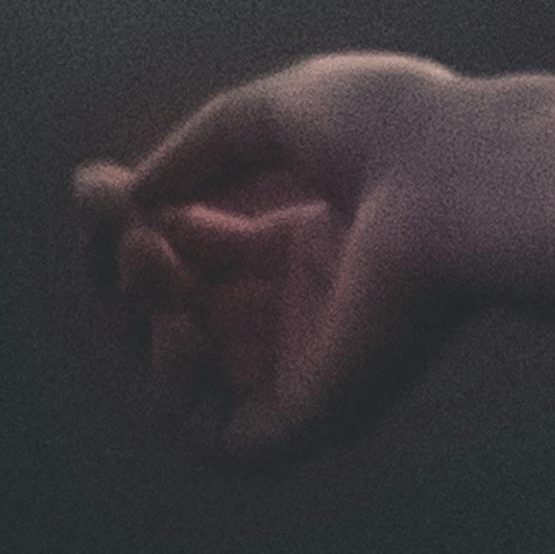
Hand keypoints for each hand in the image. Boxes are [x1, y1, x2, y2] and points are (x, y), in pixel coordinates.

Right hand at [72, 55, 490, 460]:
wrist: (459, 174)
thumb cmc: (390, 130)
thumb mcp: (270, 116)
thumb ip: (193, 154)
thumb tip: (122, 198)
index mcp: (317, 243)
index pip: (197, 254)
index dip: (135, 226)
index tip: (96, 189)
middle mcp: (316, 310)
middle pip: (180, 313)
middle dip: (126, 268)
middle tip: (122, 226)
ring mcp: (319, 366)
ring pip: (185, 377)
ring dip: (142, 315)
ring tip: (151, 256)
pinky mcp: (322, 415)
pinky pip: (224, 438)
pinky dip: (177, 386)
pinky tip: (181, 320)